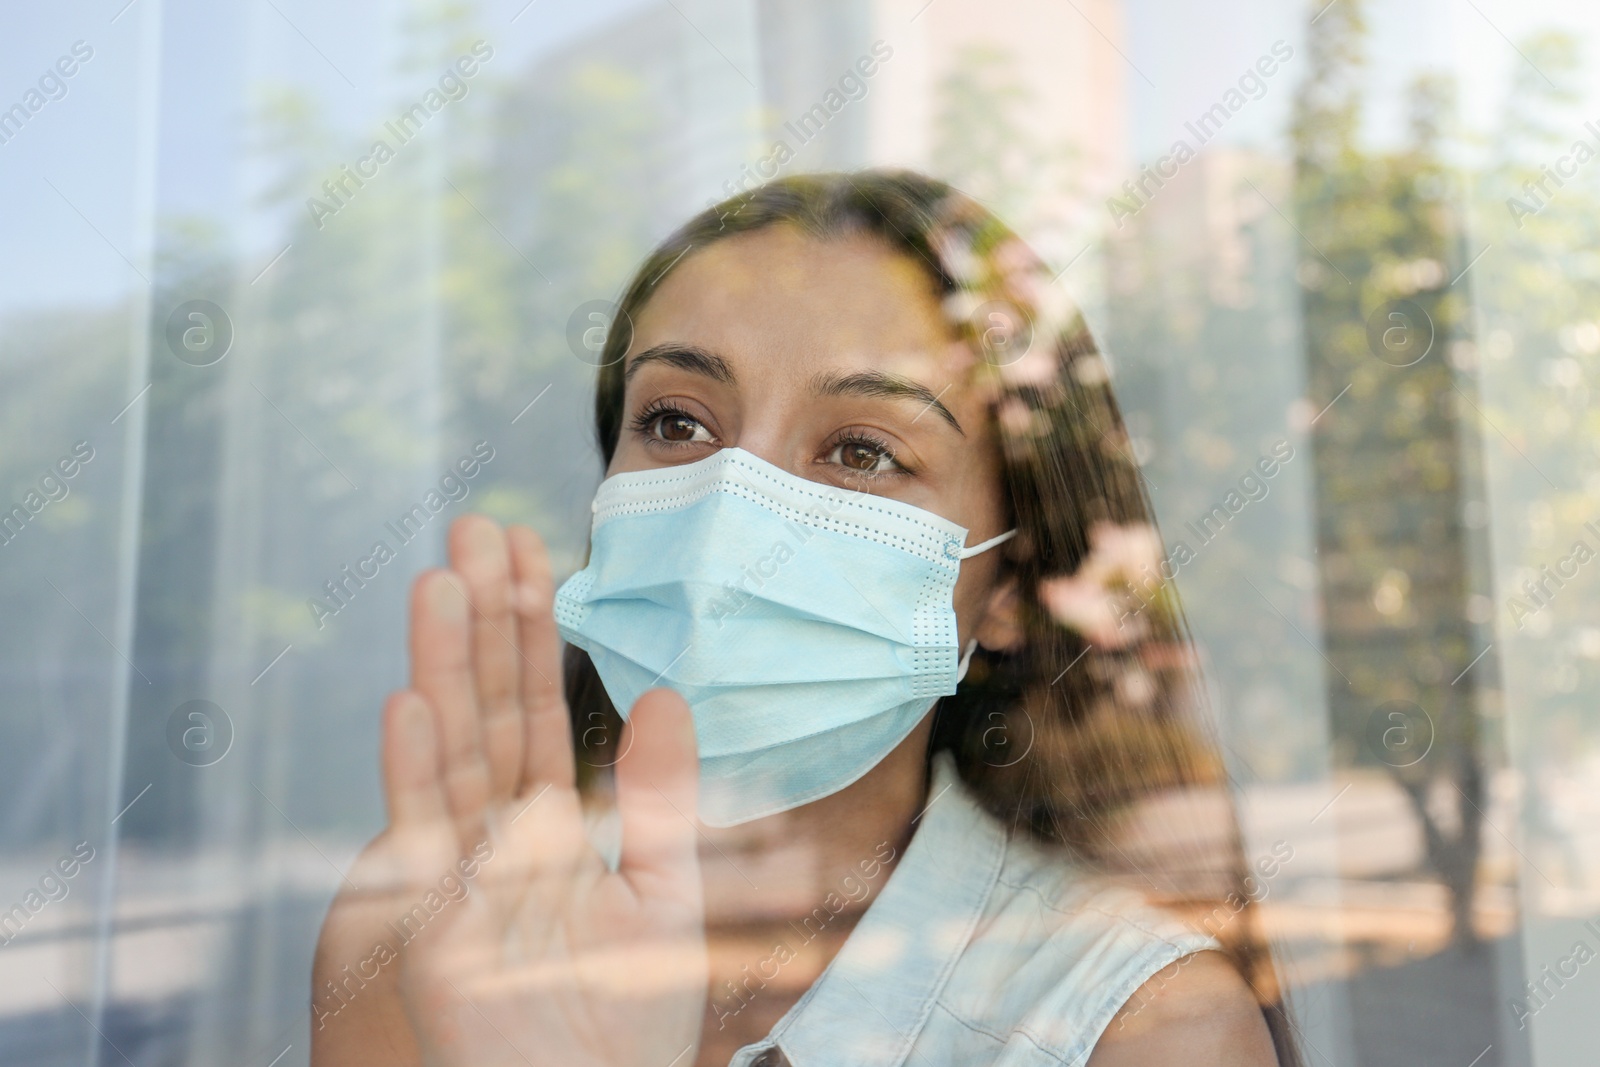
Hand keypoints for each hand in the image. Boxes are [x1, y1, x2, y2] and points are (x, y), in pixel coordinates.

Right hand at [310, 516, 706, 1066]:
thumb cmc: (625, 1025)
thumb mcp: (666, 895)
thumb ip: (662, 797)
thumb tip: (667, 693)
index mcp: (549, 828)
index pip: (534, 708)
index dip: (531, 632)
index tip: (530, 552)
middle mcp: (497, 837)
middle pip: (487, 709)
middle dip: (480, 621)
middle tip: (472, 527)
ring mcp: (461, 876)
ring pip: (452, 751)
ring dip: (444, 667)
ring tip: (438, 580)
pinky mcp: (437, 926)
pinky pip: (428, 838)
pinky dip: (415, 770)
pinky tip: (411, 700)